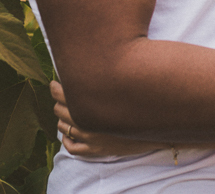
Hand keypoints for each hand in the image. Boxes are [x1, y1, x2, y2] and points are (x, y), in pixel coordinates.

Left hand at [51, 80, 165, 157]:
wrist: (158, 127)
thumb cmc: (142, 100)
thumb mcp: (122, 83)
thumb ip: (103, 76)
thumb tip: (89, 63)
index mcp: (91, 101)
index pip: (62, 93)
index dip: (56, 87)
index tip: (56, 83)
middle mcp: (86, 121)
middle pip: (60, 109)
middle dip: (59, 101)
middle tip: (61, 96)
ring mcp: (90, 138)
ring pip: (63, 128)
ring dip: (62, 120)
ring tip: (66, 114)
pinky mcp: (95, 151)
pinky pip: (72, 148)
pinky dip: (67, 141)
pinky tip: (69, 135)